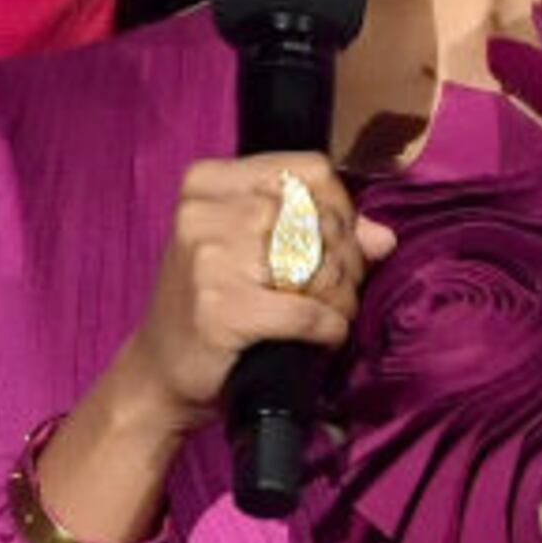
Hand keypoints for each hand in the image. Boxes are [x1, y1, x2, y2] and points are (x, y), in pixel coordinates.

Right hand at [119, 155, 394, 425]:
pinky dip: (329, 328)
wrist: (159, 371)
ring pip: (319, 266)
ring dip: (341, 296)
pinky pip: (308, 313)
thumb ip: (319, 232)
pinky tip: (325, 336)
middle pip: (319, 218)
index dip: (341, 207)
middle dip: (346, 259)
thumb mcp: (254, 252)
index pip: (311, 171)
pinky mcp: (222, 309)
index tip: (339, 242)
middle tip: (339, 289)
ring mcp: (209, 259)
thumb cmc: (213, 304)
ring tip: (332, 313)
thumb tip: (383, 237)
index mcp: (208, 182)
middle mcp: (203, 213)